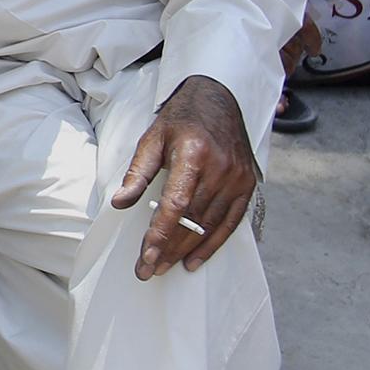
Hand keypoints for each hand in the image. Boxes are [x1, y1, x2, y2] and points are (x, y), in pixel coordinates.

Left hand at [111, 74, 258, 278]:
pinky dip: (213, 244)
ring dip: (187, 250)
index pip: (176, 206)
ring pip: (210, 226)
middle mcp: (220, 169)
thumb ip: (137, 173)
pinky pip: (231, 223)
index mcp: (193, 155)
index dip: (160, 234)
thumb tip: (120, 203)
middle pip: (192, 221)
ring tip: (165, 267)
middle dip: (168, 248)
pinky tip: (194, 259)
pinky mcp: (248, 185)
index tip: (145, 257)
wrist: (219, 99)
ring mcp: (238, 179)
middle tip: (148, 270)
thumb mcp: (152, 139)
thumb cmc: (179, 120)